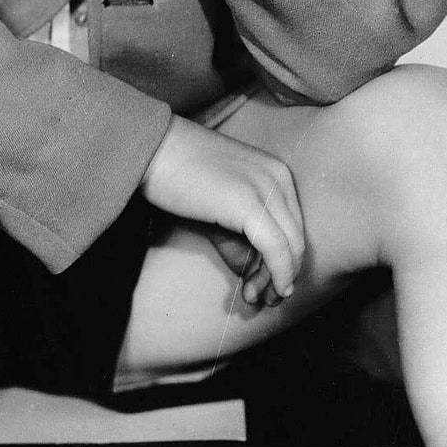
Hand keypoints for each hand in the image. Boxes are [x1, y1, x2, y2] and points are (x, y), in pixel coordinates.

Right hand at [140, 115, 305, 307]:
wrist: (151, 149)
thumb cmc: (178, 175)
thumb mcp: (221, 202)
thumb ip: (242, 231)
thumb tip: (254, 271)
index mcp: (277, 173)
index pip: (293, 226)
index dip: (284, 260)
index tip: (263, 282)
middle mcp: (279, 178)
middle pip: (295, 239)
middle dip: (283, 274)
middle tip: (262, 297)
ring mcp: (267, 189)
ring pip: (290, 248)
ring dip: (277, 280)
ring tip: (255, 297)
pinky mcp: (250, 204)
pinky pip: (276, 250)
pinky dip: (276, 276)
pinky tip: (262, 291)